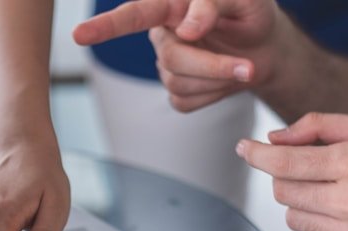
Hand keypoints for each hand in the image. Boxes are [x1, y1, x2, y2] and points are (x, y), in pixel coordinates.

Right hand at [73, 0, 283, 111]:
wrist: (268, 48)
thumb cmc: (251, 14)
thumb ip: (212, 4)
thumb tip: (187, 29)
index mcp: (170, 6)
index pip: (134, 15)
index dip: (105, 26)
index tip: (79, 35)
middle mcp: (162, 34)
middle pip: (171, 59)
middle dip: (212, 66)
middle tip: (249, 67)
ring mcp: (167, 65)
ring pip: (178, 84)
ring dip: (219, 80)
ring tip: (244, 65)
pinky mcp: (178, 91)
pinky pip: (186, 102)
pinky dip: (214, 96)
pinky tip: (225, 81)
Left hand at [236, 113, 347, 230]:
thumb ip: (317, 126)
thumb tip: (273, 139)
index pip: (285, 163)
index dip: (257, 155)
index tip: (244, 148)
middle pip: (283, 191)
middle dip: (288, 176)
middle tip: (314, 171)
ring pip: (292, 218)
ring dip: (302, 204)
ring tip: (334, 194)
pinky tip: (339, 217)